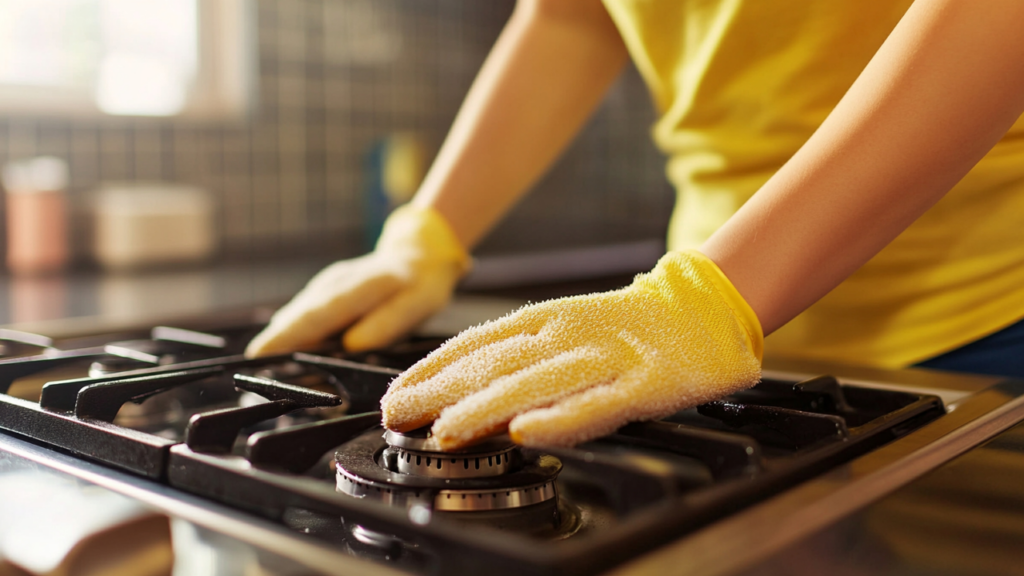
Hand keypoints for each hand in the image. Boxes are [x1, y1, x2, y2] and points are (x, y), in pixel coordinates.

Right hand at [245, 206, 470, 356]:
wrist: (418, 255)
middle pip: (298, 317)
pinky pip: (305, 315)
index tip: (259, 355)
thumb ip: (386, 324)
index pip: (315, 315)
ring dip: (281, 340)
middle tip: (255, 372)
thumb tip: (352, 344)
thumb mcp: (418, 303)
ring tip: (267, 368)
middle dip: (275, 344)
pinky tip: (288, 354)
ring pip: (298, 316)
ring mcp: (325, 286)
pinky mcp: (324, 293)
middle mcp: (333, 284)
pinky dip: (295, 334)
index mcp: (356, 286)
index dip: (287, 337)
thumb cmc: (420, 284)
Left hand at [380, 250, 762, 448]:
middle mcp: (568, 335)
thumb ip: (520, 355)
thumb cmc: (626, 327)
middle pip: (496, 363)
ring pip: (538, 383)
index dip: (432, 369)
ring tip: (445, 430)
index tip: (396, 395)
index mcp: (547, 318)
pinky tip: (529, 433)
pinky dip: (561, 419)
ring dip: (487, 407)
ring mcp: (604, 359)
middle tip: (398, 415)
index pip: (477, 342)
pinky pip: (599, 404)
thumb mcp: (565, 328)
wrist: (704, 309)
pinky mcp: (643, 385)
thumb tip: (459, 390)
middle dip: (441, 391)